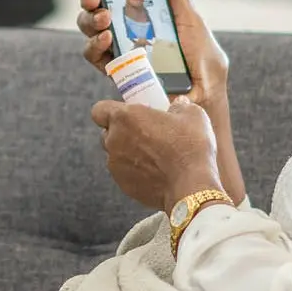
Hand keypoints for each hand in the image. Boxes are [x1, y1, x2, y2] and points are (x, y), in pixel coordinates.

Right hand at [78, 0, 228, 108]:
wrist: (204, 97)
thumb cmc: (203, 61)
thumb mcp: (192, 22)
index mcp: (146, 17)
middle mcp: (129, 33)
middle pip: (98, 11)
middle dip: (91, 1)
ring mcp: (121, 53)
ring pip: (91, 32)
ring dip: (91, 22)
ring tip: (105, 20)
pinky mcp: (118, 73)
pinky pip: (96, 57)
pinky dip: (96, 46)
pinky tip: (106, 39)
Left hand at [92, 96, 223, 211]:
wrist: (191, 186)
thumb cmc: (190, 146)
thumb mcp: (192, 115)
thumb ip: (179, 106)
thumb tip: (178, 105)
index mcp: (125, 117)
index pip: (99, 110)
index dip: (110, 110)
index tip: (128, 112)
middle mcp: (114, 140)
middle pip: (107, 132)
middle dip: (122, 131)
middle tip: (145, 131)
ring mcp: (116, 165)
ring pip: (115, 154)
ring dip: (129, 152)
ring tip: (154, 154)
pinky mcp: (124, 185)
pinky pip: (125, 173)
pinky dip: (136, 171)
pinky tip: (157, 171)